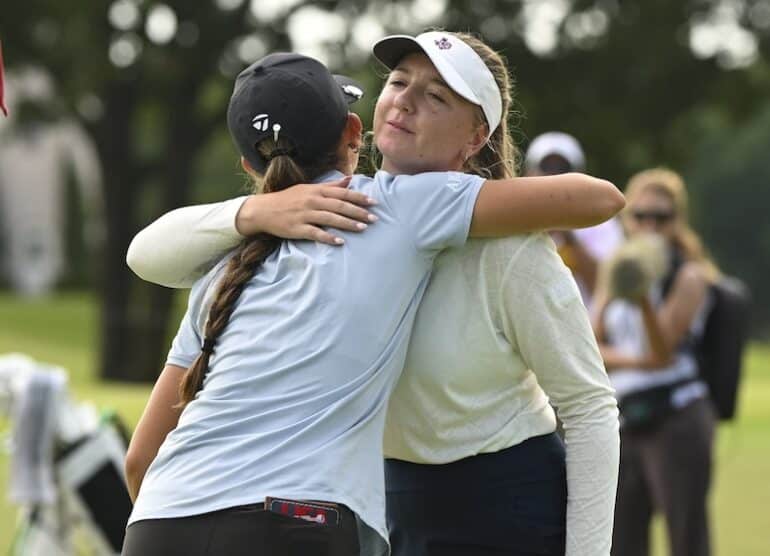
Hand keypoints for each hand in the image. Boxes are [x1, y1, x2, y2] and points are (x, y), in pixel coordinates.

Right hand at [235, 176, 377, 244]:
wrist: (263, 210)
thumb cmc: (288, 199)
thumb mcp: (309, 188)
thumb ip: (330, 186)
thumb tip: (349, 179)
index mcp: (316, 190)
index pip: (342, 193)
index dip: (359, 197)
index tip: (374, 202)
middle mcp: (312, 201)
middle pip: (339, 205)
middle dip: (358, 212)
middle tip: (374, 218)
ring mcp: (304, 214)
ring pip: (330, 218)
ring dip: (348, 224)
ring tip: (362, 228)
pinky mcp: (297, 228)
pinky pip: (315, 233)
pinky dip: (328, 237)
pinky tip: (340, 242)